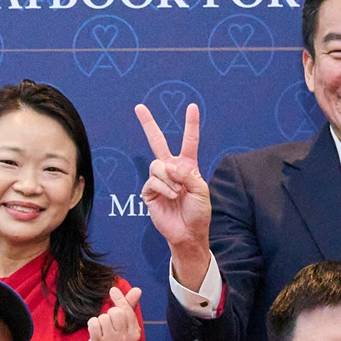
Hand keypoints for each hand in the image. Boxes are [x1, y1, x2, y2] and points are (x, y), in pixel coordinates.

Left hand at [85, 283, 143, 340]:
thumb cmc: (117, 340)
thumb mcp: (126, 326)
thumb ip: (130, 307)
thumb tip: (137, 289)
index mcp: (135, 333)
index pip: (127, 311)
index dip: (119, 299)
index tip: (113, 290)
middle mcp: (125, 338)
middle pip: (115, 312)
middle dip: (110, 312)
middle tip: (109, 322)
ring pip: (103, 317)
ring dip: (100, 320)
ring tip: (103, 330)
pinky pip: (93, 323)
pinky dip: (92, 323)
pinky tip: (95, 331)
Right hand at [133, 102, 212, 272]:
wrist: (188, 233)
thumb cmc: (198, 212)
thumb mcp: (201, 191)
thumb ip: (188, 175)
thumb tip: (169, 166)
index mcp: (187, 166)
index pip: (189, 141)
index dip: (191, 124)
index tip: (192, 107)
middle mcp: (172, 169)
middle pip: (157, 142)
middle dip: (148, 124)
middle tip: (139, 107)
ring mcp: (159, 180)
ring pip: (156, 166)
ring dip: (169, 179)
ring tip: (177, 193)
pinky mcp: (149, 192)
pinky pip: (153, 181)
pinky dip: (163, 188)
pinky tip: (170, 197)